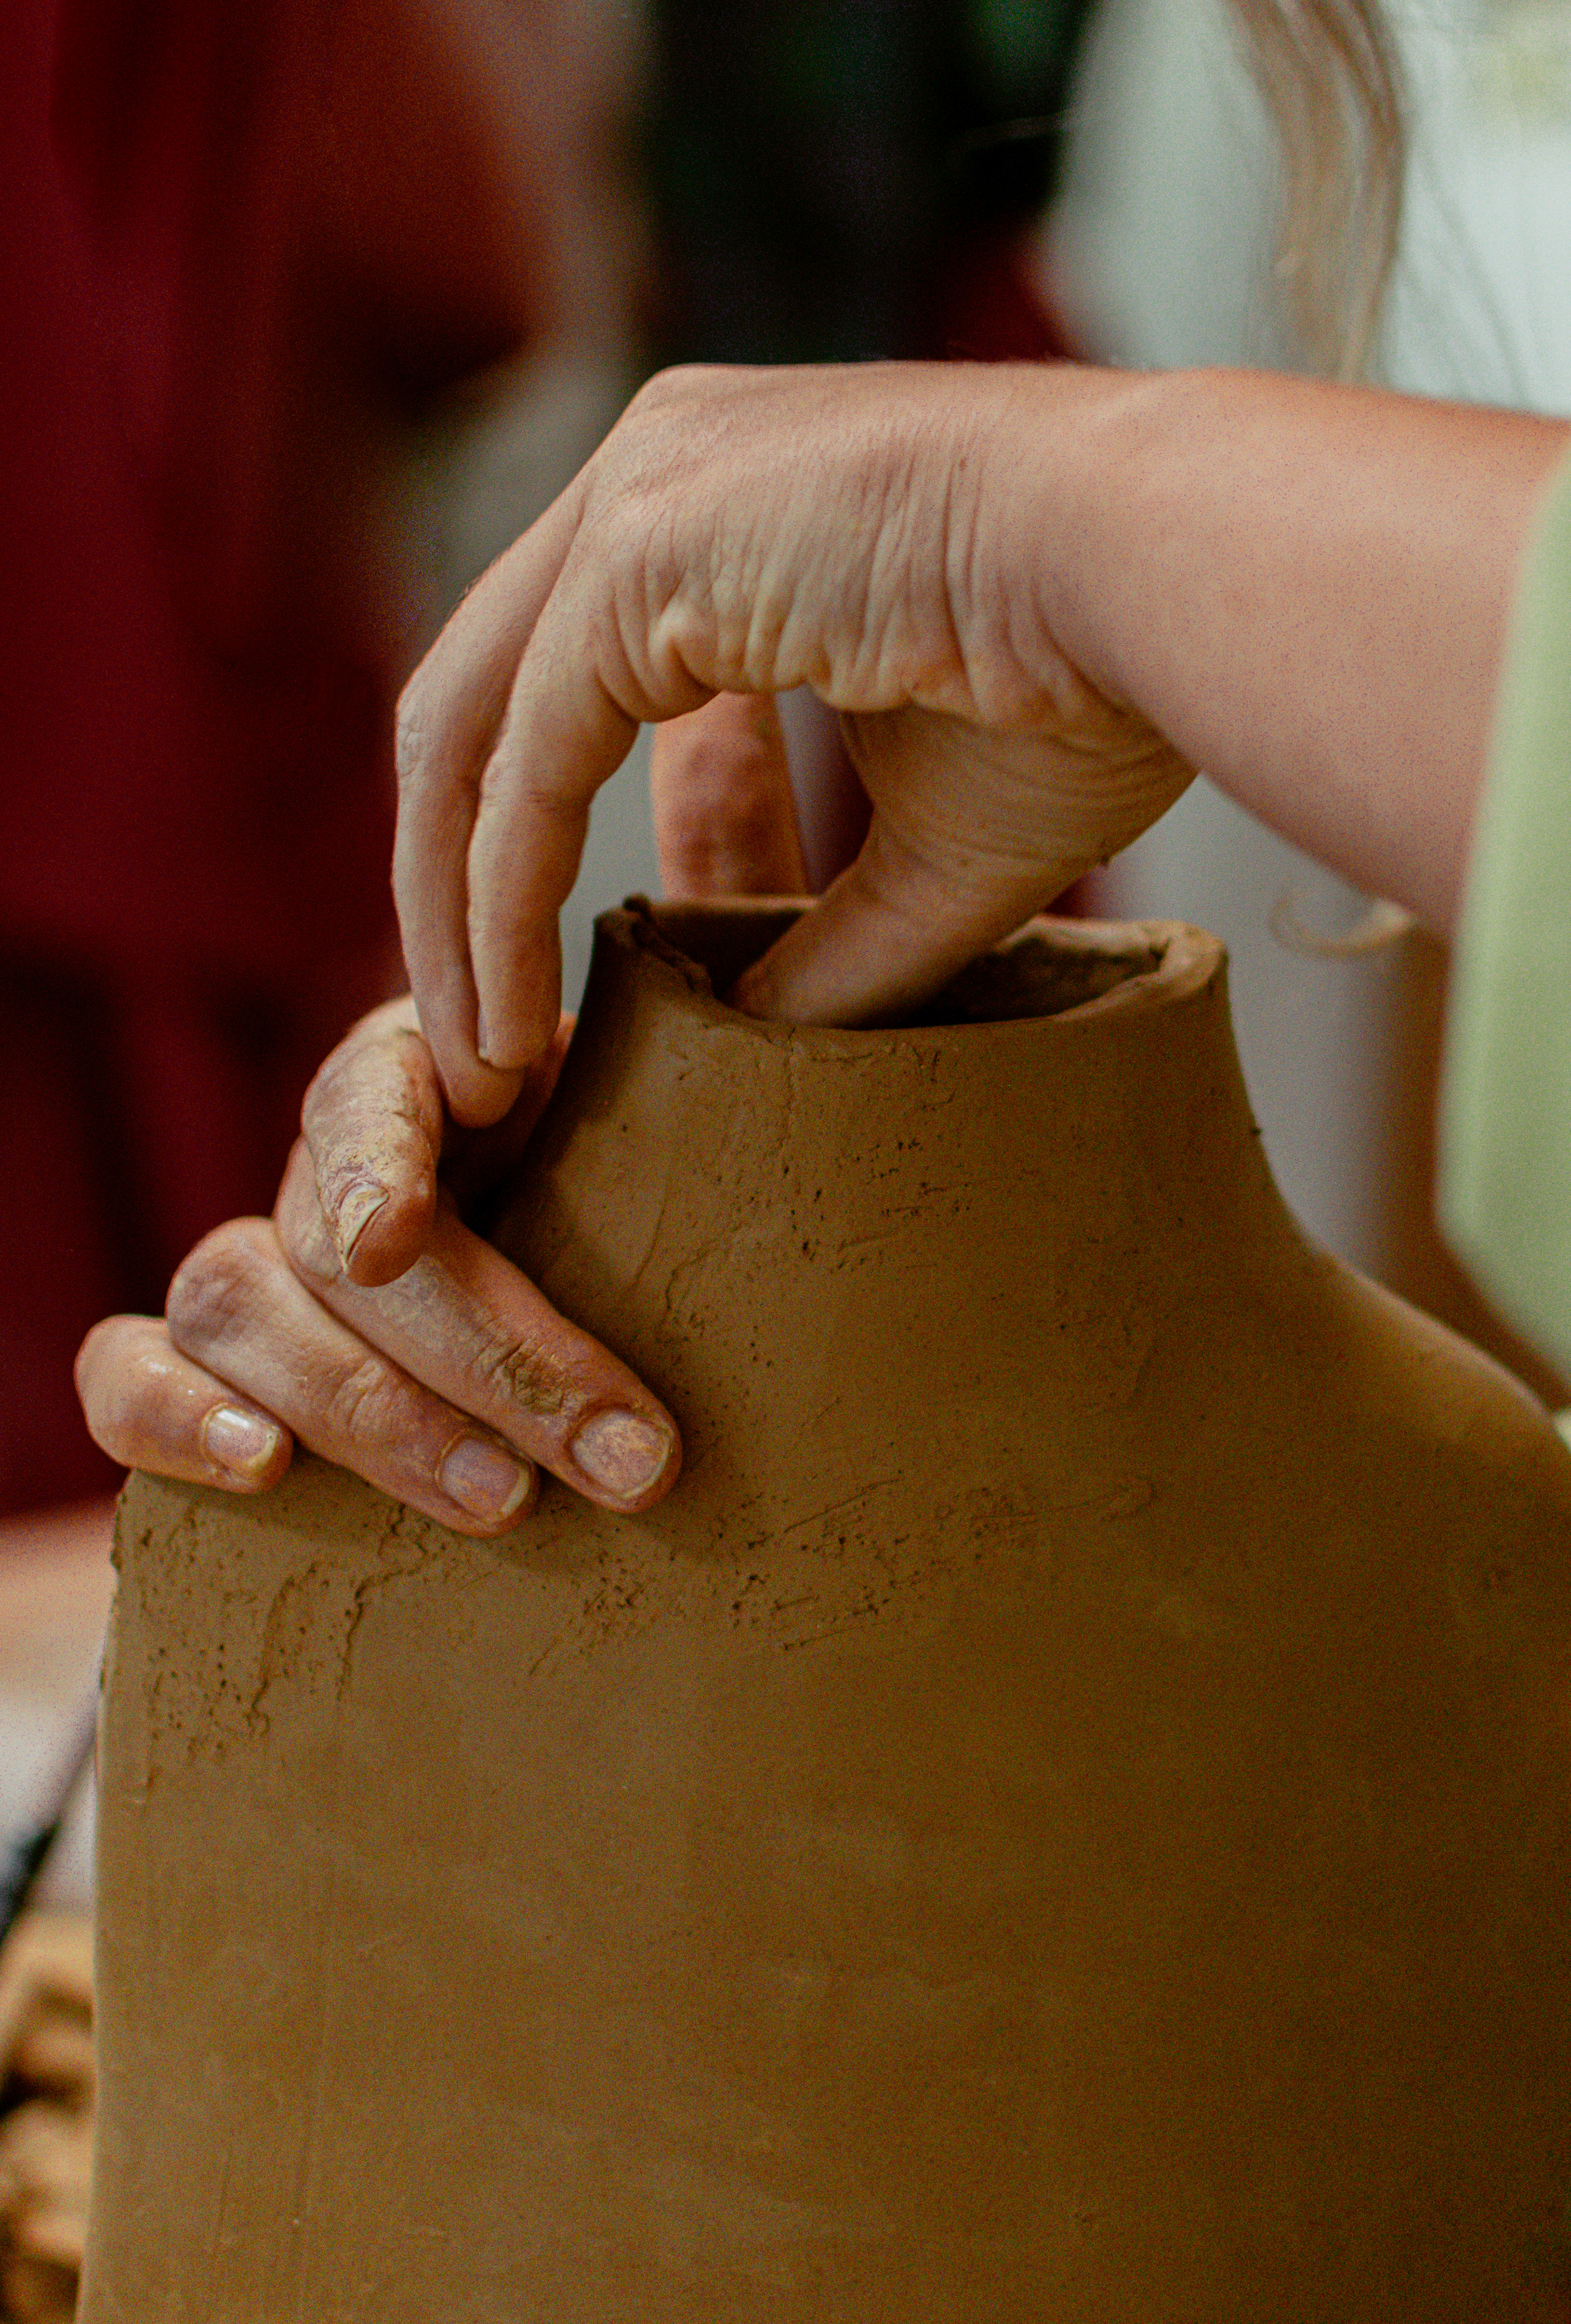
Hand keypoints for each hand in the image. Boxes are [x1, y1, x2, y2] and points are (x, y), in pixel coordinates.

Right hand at [73, 696, 818, 1530]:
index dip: (380, 1157)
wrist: (586, 1403)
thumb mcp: (697, 1062)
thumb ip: (713, 900)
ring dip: (366, 1414)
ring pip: (235, 1305)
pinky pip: (127, 1378)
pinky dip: (173, 1419)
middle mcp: (320, 1170)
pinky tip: (257, 1474)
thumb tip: (733, 710)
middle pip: (333, 1237)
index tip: (417, 1226)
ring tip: (499, 1506)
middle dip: (479, 1354)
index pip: (369, 1088)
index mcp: (427, 1084)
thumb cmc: (648, 1209)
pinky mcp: (193, 1384)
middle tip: (626, 1459)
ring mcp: (252, 1274)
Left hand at [394, 358, 1192, 1122]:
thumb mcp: (932, 853)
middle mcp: (649, 473)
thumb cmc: (1092, 690)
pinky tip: (511, 1022)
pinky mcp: (641, 550)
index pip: (546, 694)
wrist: (1174, 580)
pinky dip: (502, 905)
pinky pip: (527, 766)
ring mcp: (635, 494)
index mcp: (709, 507)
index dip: (513, 861)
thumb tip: (751, 1033)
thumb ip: (828, 939)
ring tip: (482, 1076)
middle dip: (446, 896)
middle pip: (475, 713)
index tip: (527, 1011)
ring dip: (455, 921)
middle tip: (471, 1060)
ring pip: (468, 741)